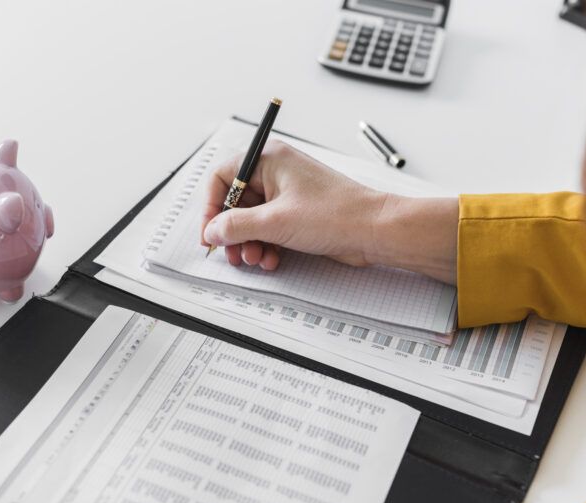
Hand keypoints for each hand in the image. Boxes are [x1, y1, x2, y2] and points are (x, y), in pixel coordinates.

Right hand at [200, 140, 457, 283]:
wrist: (375, 232)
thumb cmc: (337, 214)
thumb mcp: (276, 221)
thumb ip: (236, 225)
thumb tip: (212, 230)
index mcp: (270, 159)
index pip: (223, 176)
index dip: (211, 205)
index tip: (210, 231)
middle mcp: (276, 173)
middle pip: (235, 201)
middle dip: (232, 231)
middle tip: (232, 252)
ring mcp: (287, 195)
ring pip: (251, 219)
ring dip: (249, 242)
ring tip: (255, 258)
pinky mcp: (297, 214)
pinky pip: (268, 229)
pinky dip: (265, 245)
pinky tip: (271, 259)